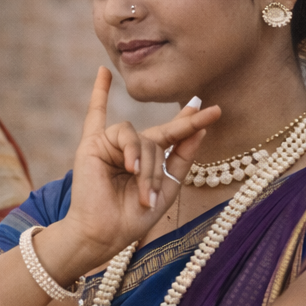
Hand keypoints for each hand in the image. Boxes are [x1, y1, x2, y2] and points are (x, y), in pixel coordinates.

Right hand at [64, 67, 220, 262]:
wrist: (104, 232)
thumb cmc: (134, 217)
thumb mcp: (168, 187)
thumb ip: (182, 157)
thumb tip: (200, 128)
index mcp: (151, 158)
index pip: (173, 133)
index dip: (190, 121)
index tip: (213, 110)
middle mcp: (133, 148)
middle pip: (156, 140)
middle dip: (158, 168)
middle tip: (152, 190)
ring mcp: (112, 144)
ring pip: (138, 138)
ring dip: (142, 165)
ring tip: (137, 188)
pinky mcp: (92, 145)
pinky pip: (97, 115)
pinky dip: (100, 93)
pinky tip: (104, 73)